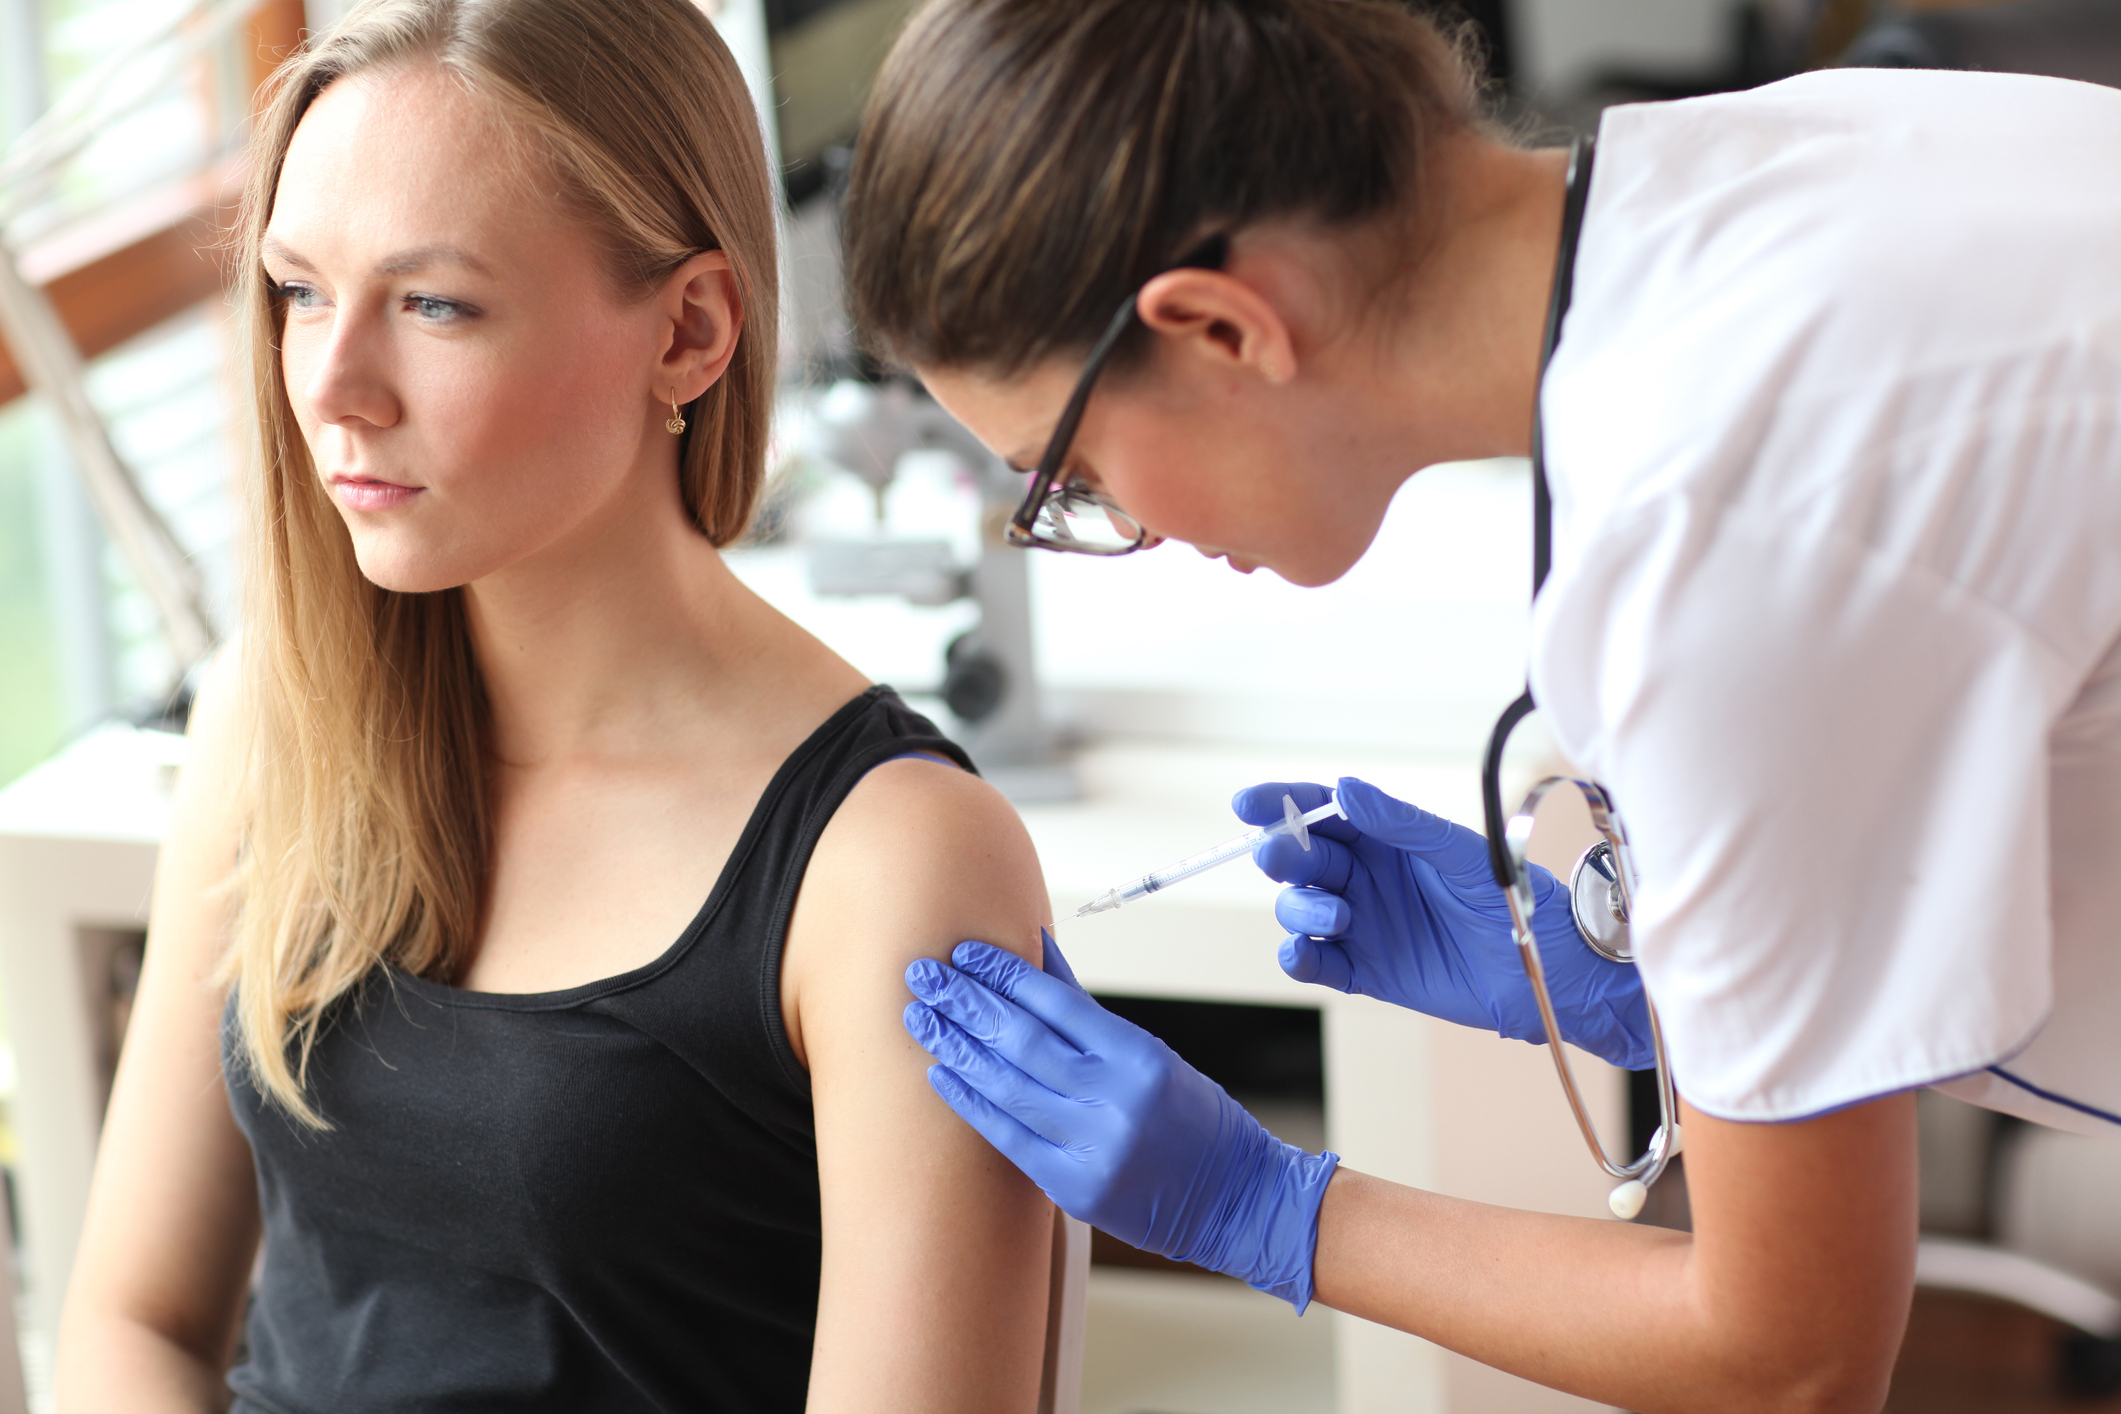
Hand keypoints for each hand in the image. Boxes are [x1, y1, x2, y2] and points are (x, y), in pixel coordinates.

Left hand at [902, 933, 1338, 1310]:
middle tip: (922, 975)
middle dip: (965, 1003)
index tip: (963, 952)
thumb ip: (1086, 1011)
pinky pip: (1009, 1137)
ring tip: (920, 1018)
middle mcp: (1115, 1100)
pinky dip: (971, 1102)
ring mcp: (1094, 1148)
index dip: (1004, 974)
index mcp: (1139, 1056)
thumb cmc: (1193, 1118)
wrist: (1235, 1199)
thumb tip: (1036, 950)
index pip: (1056, 1002)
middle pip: (1022, 1041)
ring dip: (956, 1048)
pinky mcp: (1075, 1190)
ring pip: (1007, 1087)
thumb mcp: (1151, 1053)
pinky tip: (941, 1074)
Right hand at [1240, 777, 1653, 1069]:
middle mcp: (1365, 876)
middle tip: (1282, 857)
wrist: (1544, 972)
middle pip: (1300, 860)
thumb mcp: (1459, 852)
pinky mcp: (1365, 970)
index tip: (1248, 804)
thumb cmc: (1512, 898)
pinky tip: (1305, 953)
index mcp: (1384, 836)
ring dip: (1300, 909)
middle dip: (1282, 855)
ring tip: (1340, 916)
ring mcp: (1361, 923)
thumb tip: (1344, 791)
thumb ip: (1400, 823)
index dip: (1280, 804)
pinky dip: (1298, 958)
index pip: (1319, 811)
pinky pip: (1314, 962)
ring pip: (1298, 909)